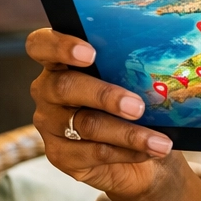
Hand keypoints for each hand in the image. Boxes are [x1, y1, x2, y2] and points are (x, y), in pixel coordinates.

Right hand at [26, 28, 178, 198]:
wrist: (136, 151)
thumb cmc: (131, 102)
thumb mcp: (131, 80)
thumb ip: (131, 68)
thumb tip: (159, 63)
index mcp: (59, 62)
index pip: (41, 45)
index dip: (60, 46)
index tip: (90, 53)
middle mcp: (47, 90)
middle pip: (65, 87)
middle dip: (105, 95)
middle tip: (137, 107)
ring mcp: (50, 125)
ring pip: (87, 125)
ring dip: (128, 133)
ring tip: (158, 142)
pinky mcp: (60, 155)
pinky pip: (95, 152)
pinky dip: (127, 152)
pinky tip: (149, 151)